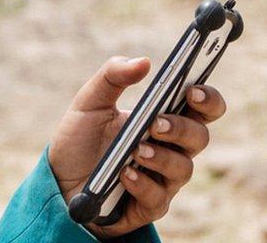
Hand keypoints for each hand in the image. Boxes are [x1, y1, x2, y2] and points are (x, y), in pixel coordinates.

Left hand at [48, 56, 226, 239]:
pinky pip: (158, 198)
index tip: (193, 91)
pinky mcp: (148, 205)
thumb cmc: (81, 138)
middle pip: (199, 137)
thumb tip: (143, 62)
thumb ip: (112, 76)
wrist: (59, 179)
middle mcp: (170, 148)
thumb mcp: (89, 102)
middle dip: (181, 128)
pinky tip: (125, 174)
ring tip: (137, 150)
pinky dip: (143, 184)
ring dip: (161, 157)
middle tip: (156, 123)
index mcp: (163, 118)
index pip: (202, 108)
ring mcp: (162, 178)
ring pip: (183, 168)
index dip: (208, 99)